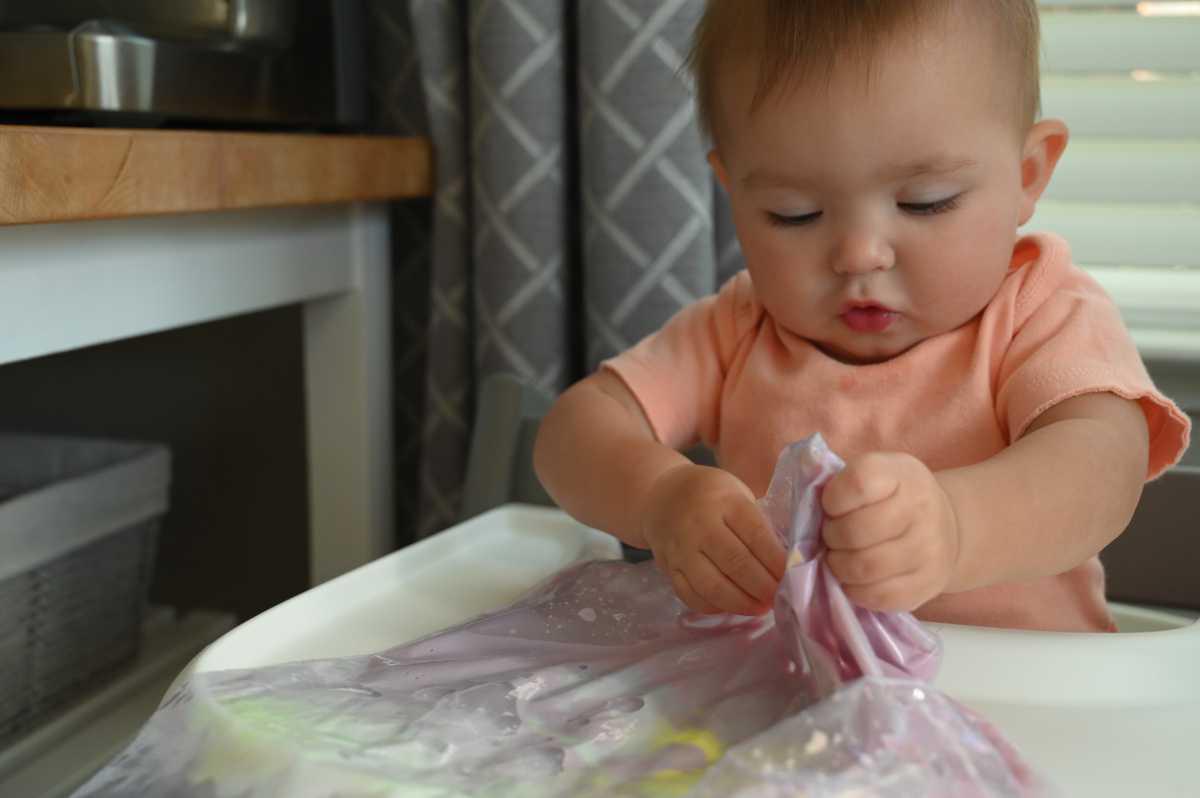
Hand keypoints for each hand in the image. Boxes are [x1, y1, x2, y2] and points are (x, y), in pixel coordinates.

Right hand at [641, 465, 786, 615]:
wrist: (661, 496)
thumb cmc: (711, 495)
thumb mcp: (738, 494)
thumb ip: (758, 524)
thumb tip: (786, 563)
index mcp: (725, 502)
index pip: (756, 536)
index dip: (777, 562)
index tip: (792, 578)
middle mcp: (700, 525)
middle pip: (736, 564)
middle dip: (763, 587)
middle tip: (780, 599)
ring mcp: (681, 549)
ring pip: (712, 586)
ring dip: (741, 603)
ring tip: (760, 608)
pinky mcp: (668, 568)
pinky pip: (691, 596)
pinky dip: (714, 607)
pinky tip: (731, 606)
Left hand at [820, 452, 960, 611]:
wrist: (945, 527)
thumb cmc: (892, 498)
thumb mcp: (873, 474)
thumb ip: (840, 485)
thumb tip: (806, 516)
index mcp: (901, 473)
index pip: (857, 483)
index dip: (832, 500)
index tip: (831, 507)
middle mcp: (921, 508)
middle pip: (855, 531)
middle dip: (830, 538)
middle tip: (831, 538)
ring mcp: (929, 549)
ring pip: (864, 567)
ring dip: (839, 566)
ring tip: (839, 558)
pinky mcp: (928, 584)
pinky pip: (878, 596)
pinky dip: (856, 591)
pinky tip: (855, 579)